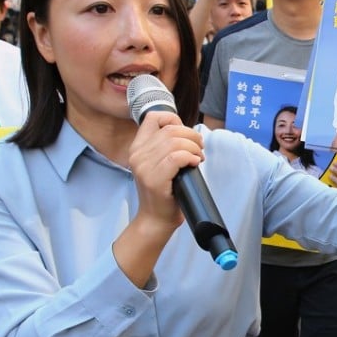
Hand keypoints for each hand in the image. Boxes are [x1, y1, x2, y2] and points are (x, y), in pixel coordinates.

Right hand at [128, 110, 204, 232]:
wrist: (155, 219)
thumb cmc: (164, 191)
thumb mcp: (158, 163)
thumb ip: (165, 146)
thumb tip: (187, 131)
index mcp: (137, 148)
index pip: (152, 117)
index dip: (174, 119)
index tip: (185, 133)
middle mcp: (137, 155)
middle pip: (170, 129)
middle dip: (191, 136)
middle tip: (199, 148)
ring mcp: (144, 167)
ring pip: (175, 142)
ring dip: (193, 147)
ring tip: (198, 157)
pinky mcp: (154, 179)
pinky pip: (177, 157)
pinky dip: (190, 157)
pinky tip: (194, 163)